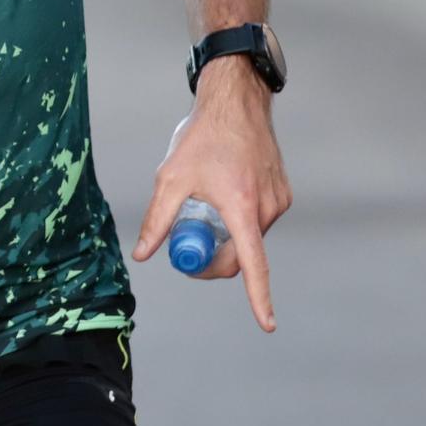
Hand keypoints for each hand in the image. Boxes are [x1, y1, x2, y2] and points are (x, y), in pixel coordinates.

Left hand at [133, 61, 291, 331]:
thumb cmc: (203, 136)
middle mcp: (266, 208)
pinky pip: (259, 221)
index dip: (258, 297)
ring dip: (228, 237)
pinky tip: (224, 193)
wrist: (236, 102)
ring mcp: (278, 200)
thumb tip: (143, 253)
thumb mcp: (172, 177)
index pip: (253, 264)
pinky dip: (241, 221)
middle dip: (217, 262)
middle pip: (243, 256)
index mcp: (241, 207)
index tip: (266, 323)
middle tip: (188, 249)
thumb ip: (158, 219)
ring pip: (250, 238)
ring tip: (205, 207)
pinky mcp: (282, 193)